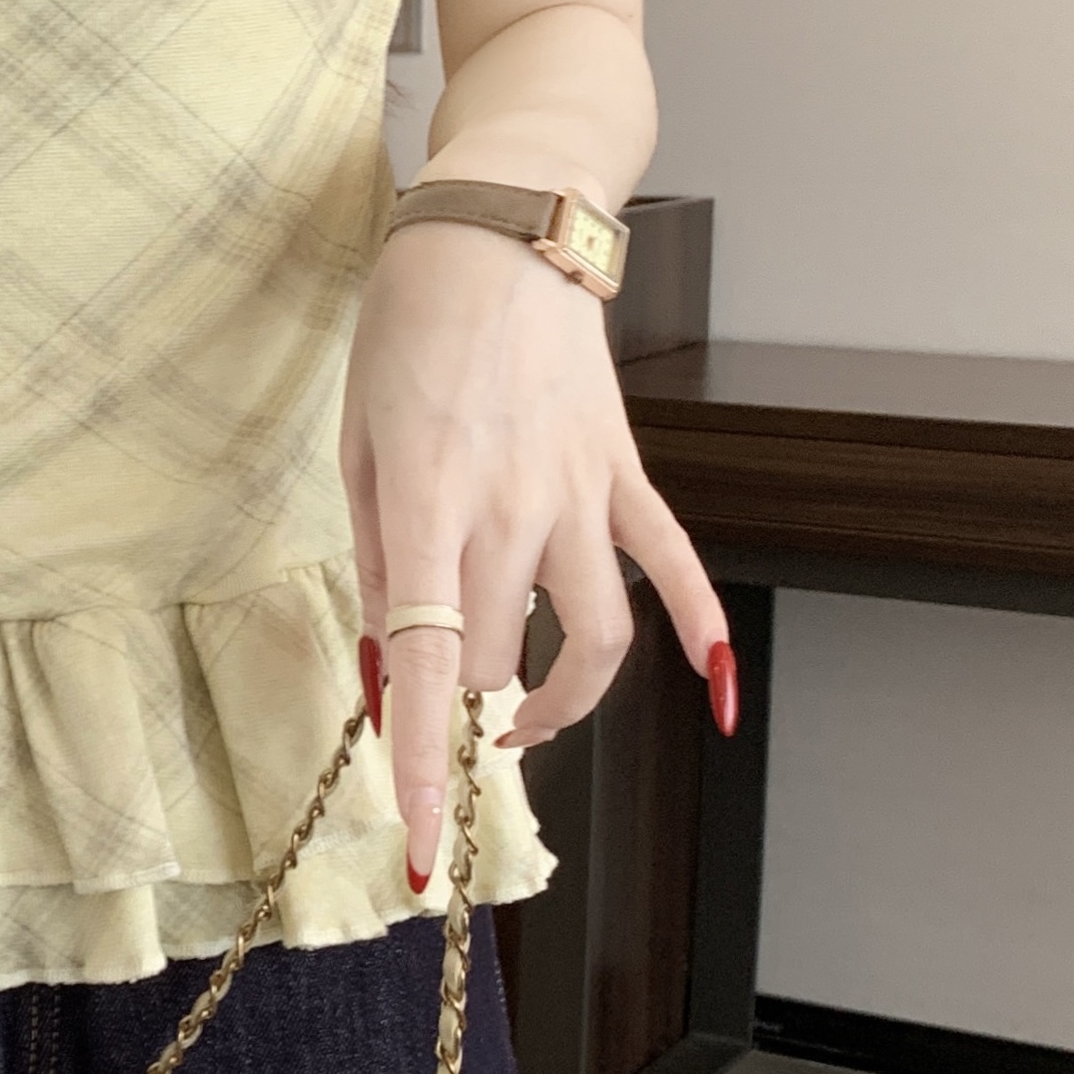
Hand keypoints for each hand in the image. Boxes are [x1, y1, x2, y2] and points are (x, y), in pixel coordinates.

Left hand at [340, 214, 730, 884]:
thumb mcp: (359, 436)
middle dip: (455, 703)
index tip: (418, 847)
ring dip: (559, 699)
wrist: (499, 226)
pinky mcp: (624, 472)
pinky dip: (701, 632)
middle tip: (426, 705)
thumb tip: (390, 660)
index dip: (423, 763)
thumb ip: (378, 551)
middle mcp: (515, 508)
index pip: (428, 662)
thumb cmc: (406, 325)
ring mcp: (582, 493)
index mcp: (431, 499)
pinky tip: (714, 692)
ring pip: (592, 637)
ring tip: (520, 719)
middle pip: (495, 658)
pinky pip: (675, 563)